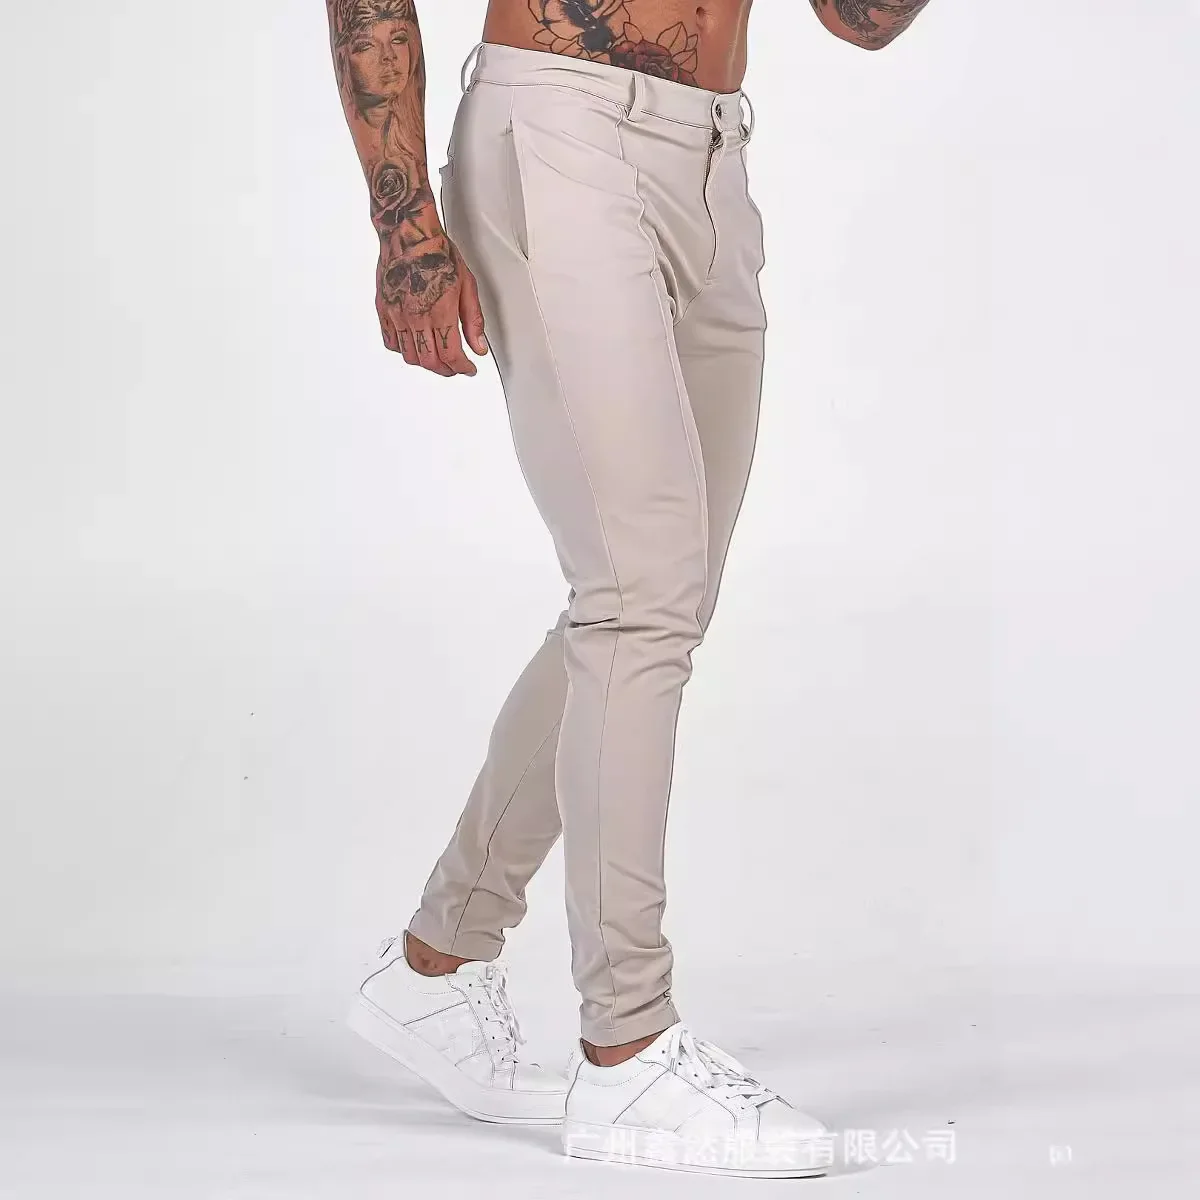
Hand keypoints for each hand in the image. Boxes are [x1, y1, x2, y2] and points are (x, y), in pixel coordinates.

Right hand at [375, 225, 486, 377]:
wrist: (409, 234)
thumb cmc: (437, 253)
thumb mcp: (467, 285)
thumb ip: (473, 320)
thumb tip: (478, 347)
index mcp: (440, 312)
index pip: (451, 356)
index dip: (462, 368)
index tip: (468, 368)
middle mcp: (416, 317)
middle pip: (430, 361)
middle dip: (446, 369)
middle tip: (455, 366)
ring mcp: (397, 315)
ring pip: (410, 356)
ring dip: (426, 362)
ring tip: (437, 356)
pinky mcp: (384, 310)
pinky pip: (391, 342)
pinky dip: (404, 350)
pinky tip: (414, 344)